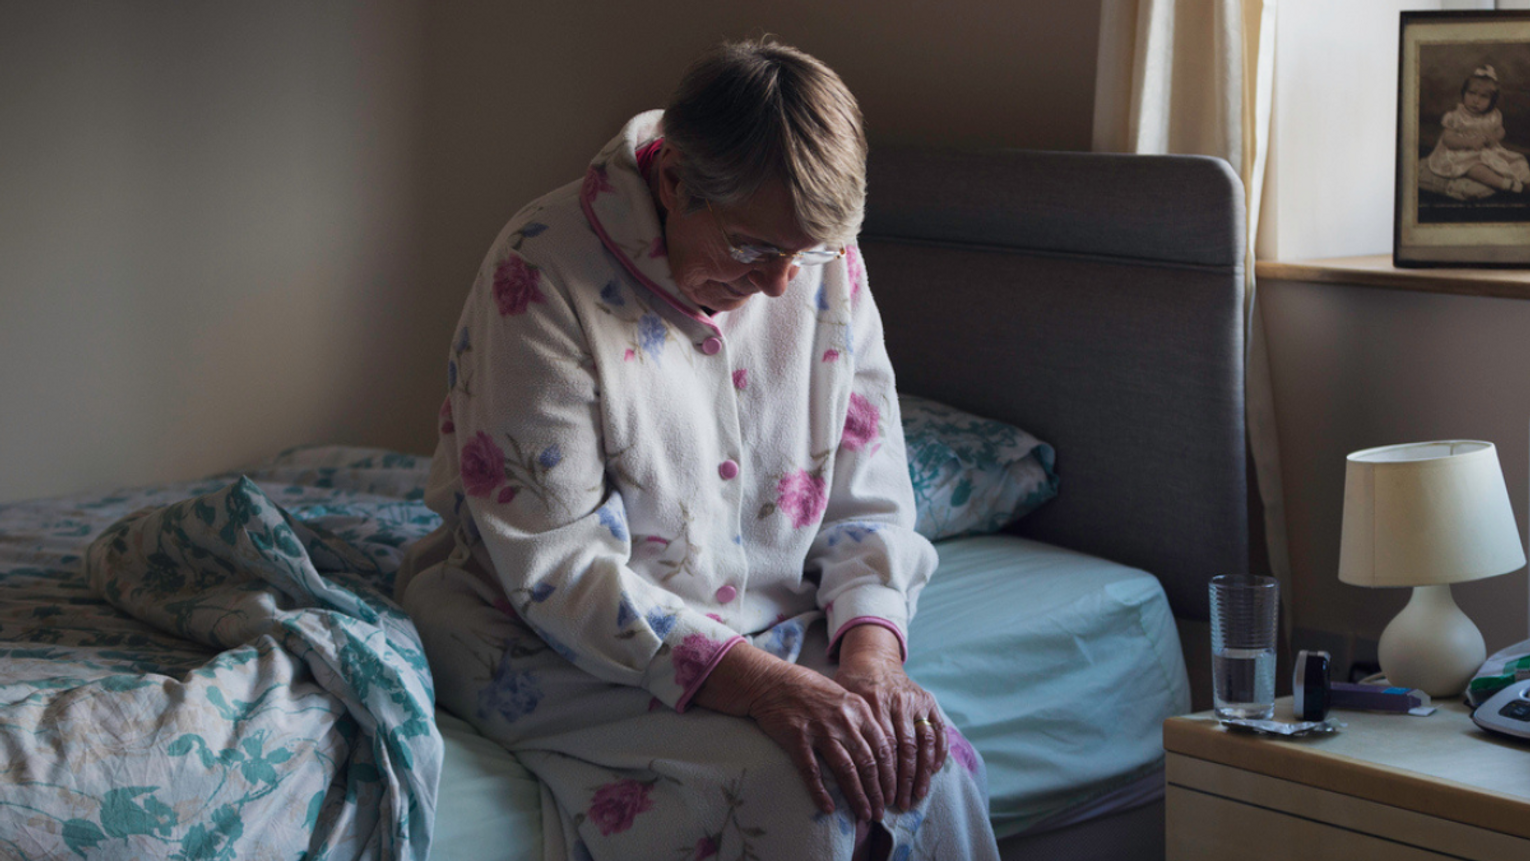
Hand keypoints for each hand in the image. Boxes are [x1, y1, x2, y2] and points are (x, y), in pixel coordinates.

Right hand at [693, 643, 894, 820]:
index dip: (890, 774)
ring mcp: (820, 730)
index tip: (891, 793)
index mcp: (859, 709)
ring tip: (864, 815)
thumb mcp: (842, 696)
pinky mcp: (797, 739)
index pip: (883, 747)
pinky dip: (821, 792)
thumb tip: (880, 748)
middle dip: (877, 792)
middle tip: (880, 812)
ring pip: (847, 770)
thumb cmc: (808, 688)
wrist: (772, 681)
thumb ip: (861, 718)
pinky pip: (812, 771)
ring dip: (858, 796)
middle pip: (868, 763)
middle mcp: (844, 720)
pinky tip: (829, 808)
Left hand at [833, 624, 947, 810]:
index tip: (878, 799)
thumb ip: (836, 727)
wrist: (871, 659)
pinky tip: (933, 772)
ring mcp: (914, 701)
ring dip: (922, 772)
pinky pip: (938, 730)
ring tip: (917, 796)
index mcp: (870, 703)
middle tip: (899, 805)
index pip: (880, 748)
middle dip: (903, 781)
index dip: (881, 777)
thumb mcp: (837, 701)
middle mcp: (895, 701)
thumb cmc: (848, 686)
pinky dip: (938, 752)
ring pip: (923, 743)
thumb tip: (823, 769)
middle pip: (903, 749)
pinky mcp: (928, 701)